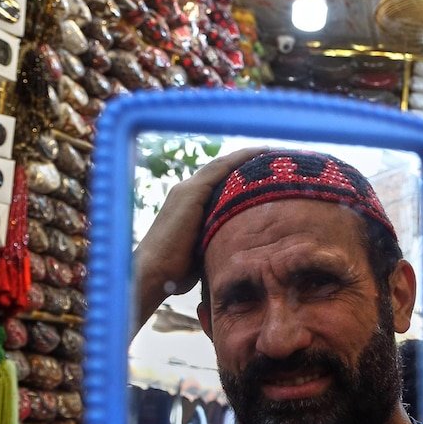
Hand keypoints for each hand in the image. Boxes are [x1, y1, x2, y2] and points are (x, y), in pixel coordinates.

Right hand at [133, 147, 265, 330]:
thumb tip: (238, 253)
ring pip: (221, 165)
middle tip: (270, 157)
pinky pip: (220, 168)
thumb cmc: (175, 272)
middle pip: (220, 170)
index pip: (217, 183)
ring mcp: (187, 190)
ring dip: (245, 156)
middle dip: (244, 162)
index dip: (238, 175)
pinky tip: (258, 153)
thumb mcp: (202, 252)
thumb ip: (217, 243)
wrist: (152, 273)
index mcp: (188, 204)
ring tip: (269, 151)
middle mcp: (186, 192)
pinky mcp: (190, 193)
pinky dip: (240, 159)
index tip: (261, 172)